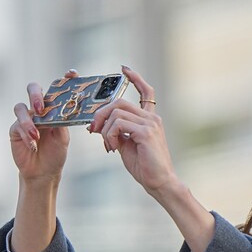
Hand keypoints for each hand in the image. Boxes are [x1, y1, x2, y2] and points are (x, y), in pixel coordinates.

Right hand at [10, 74, 72, 183]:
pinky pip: (17, 126)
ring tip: (36, 135)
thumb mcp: (63, 137)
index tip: (71, 74)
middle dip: (36, 95)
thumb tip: (59, 110)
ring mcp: (25, 119)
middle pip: (33, 89)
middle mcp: (38, 110)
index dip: (64, 79)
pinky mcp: (15, 130)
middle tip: (40, 108)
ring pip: (20, 108)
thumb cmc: (55, 153)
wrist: (43, 172)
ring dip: (28, 121)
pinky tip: (34, 145)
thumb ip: (61, 122)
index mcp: (52, 108)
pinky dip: (26, 135)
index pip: (56, 89)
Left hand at [86, 67, 176, 198]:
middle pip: (119, 102)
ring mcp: (150, 124)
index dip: (135, 78)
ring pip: (116, 113)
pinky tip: (113, 147)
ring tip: (108, 145)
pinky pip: (118, 124)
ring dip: (104, 129)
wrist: (159, 182)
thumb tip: (99, 125)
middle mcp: (152, 118)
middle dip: (101, 114)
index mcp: (149, 119)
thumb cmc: (144, 166)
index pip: (146, 92)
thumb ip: (117, 132)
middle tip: (93, 130)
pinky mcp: (146, 132)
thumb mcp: (126, 145)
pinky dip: (109, 135)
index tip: (124, 69)